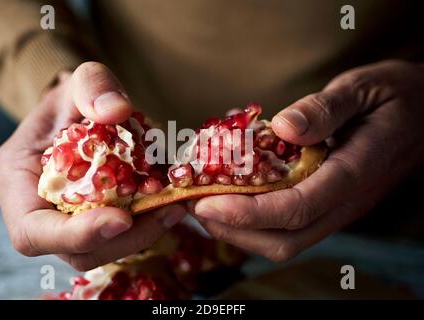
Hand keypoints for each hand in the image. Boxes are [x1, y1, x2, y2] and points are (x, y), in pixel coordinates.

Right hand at [0, 62, 185, 270]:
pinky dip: (148, 222)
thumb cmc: (73, 97)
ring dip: (143, 234)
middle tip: (167, 211)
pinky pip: (122, 234)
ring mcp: (71, 220)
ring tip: (175, 206)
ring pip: (105, 248)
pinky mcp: (97, 219)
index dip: (77, 235)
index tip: (121, 219)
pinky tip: (172, 201)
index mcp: (17, 183)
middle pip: (77, 250)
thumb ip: (93, 86)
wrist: (83, 111)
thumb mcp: (79, 81)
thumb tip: (117, 110)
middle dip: (124, 239)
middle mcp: (41, 212)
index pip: (34, 232)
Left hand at [191, 60, 423, 261]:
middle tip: (196, 205)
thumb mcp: (363, 89)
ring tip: (205, 205)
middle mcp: (344, 203)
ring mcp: (336, 209)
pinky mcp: (328, 206)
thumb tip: (283, 126)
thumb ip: (326, 109)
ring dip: (240, 231)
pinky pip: (288, 228)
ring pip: (285, 242)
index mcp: (354, 174)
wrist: (423, 114)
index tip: (206, 201)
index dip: (247, 211)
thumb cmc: (394, 97)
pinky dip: (253, 222)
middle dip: (235, 230)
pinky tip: (231, 198)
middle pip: (285, 240)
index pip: (296, 209)